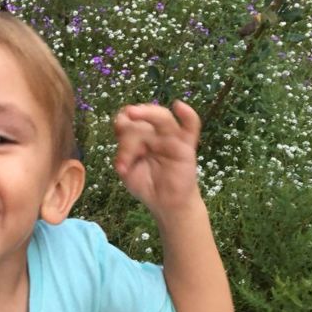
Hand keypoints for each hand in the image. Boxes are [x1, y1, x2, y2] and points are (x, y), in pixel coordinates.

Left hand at [113, 100, 201, 215]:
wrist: (166, 204)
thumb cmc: (147, 185)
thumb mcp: (127, 172)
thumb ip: (122, 154)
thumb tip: (122, 135)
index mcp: (138, 136)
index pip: (127, 121)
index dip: (120, 128)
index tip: (120, 160)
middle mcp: (154, 133)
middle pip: (141, 120)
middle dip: (128, 135)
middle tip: (124, 159)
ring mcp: (171, 137)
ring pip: (161, 117)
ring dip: (146, 113)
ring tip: (132, 113)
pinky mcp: (187, 145)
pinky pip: (191, 126)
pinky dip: (188, 115)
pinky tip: (179, 106)